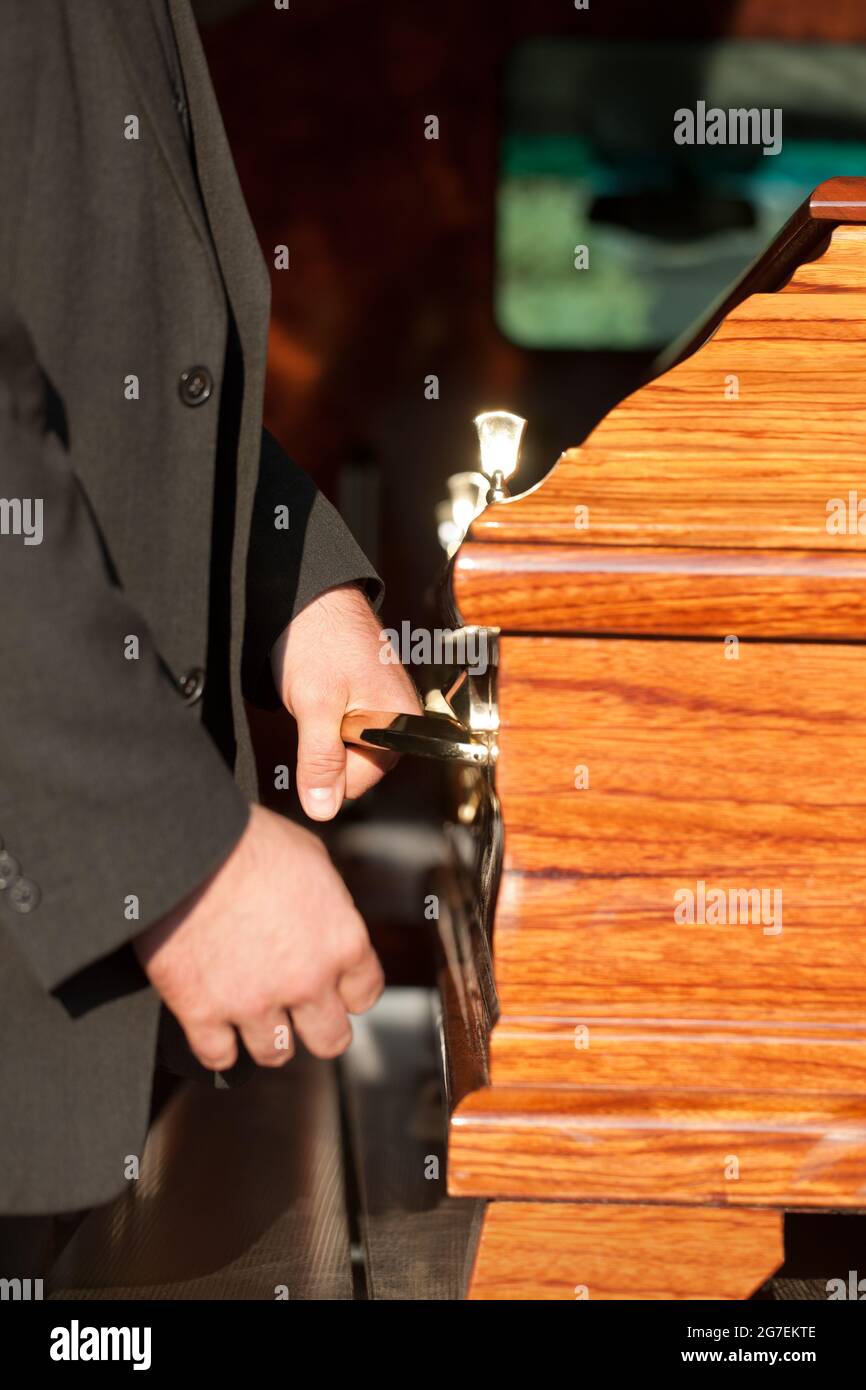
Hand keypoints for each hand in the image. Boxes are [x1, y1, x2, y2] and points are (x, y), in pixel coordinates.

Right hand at [133, 804, 382, 1068]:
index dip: (348, 991)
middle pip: (330, 1039)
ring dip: (266, 1037)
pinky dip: (217, 1045)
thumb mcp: (311, 858)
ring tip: (253, 1017)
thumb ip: (328, 902)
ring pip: (275, 1053)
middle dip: (317, 1028)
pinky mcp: (203, 1013)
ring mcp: (255, 1002)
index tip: (334, 988)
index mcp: (342, 941)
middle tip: (300, 1016)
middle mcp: (307, 981)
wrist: (187, 847)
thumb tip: (325, 916)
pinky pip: (219, 1056)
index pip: (364, 993)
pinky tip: (215, 1028)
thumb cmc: (249, 840)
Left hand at [271, 583, 420, 820]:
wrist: (310, 592)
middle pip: (357, 766)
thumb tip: (322, 809)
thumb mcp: (314, 706)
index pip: (360, 781)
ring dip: (323, 731)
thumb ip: (320, 761)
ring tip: (315, 697)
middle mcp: (402, 716)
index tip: (312, 736)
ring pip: (347, 746)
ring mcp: (386, 704)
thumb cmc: (318, 638)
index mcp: (401, 722)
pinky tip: (318, 693)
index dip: (327, 767)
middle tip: (312, 710)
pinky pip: (347, 725)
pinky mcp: (370, 694)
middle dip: (326, 748)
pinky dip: (326, 716)